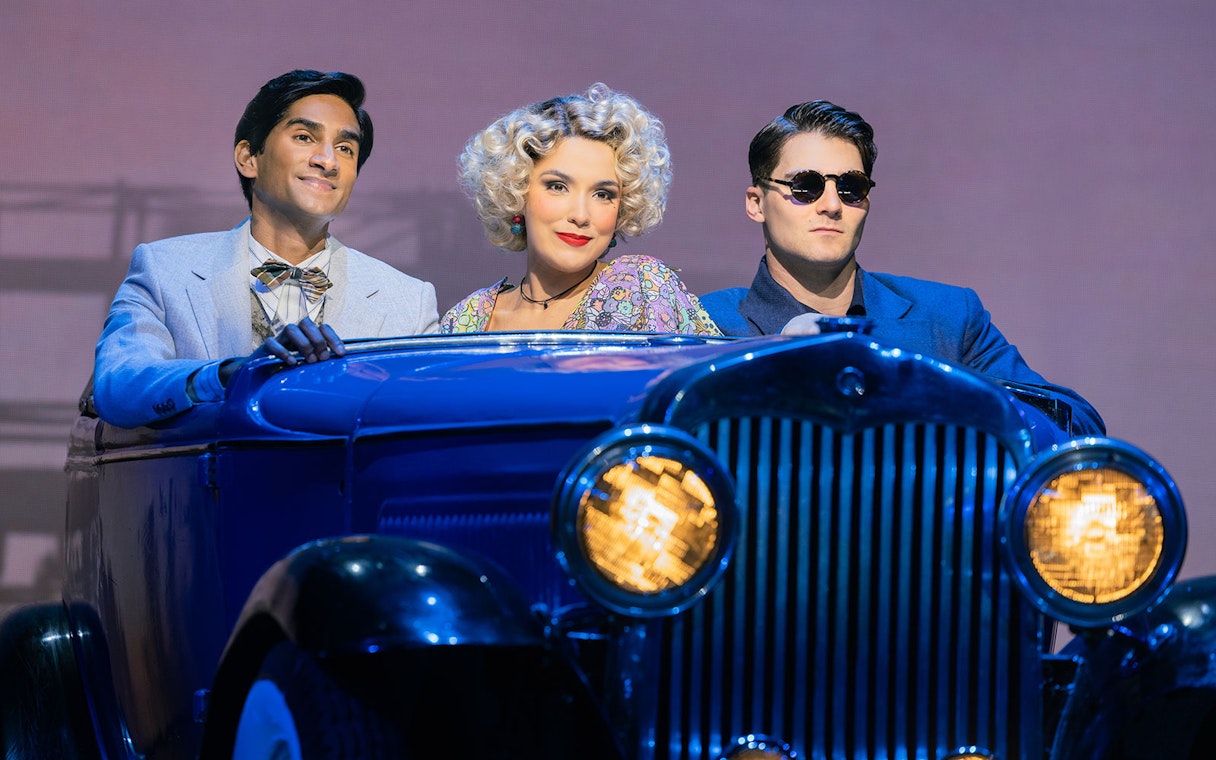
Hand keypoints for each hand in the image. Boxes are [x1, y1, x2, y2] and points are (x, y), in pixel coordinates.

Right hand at [218, 317, 345, 386]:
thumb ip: (322, 361)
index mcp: (308, 335)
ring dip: (303, 344)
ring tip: (309, 361)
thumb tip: (341, 365)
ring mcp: (280, 338)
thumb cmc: (292, 369)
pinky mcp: (266, 347)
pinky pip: (272, 342)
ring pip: (291, 328)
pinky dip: (283, 352)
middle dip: (318, 340)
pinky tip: (292, 363)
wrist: (263, 376)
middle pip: (306, 323)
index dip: (333, 338)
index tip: (340, 354)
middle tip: (323, 358)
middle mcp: (294, 333)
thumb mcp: (310, 365)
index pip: (323, 327)